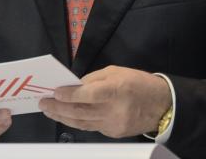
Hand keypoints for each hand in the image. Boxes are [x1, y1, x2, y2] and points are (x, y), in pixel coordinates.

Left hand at [38, 65, 170, 138]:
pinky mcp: (113, 134)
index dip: (70, 95)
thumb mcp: (117, 72)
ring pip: (82, 123)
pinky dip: (77, 121)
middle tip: (44, 103)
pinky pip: (91, 127)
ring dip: (63, 117)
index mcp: (117, 90)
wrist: (161, 105)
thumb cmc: (138, 83)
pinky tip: (67, 116)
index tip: (54, 93)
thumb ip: (94, 79)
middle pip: (80, 112)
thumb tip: (73, 86)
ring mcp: (113, 125)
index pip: (88, 95)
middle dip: (58, 108)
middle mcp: (114, 110)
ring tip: (49, 111)